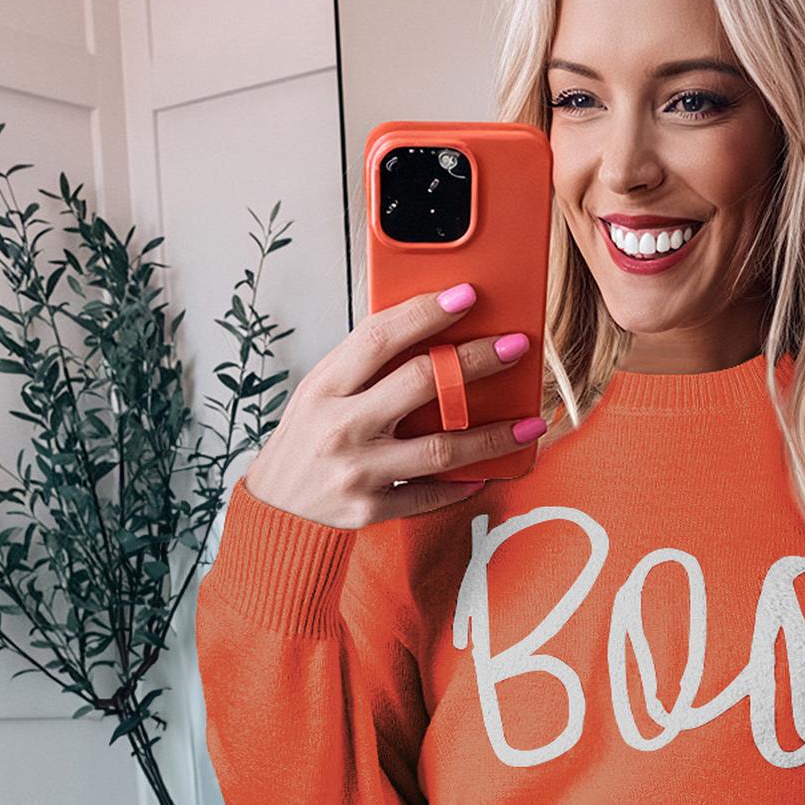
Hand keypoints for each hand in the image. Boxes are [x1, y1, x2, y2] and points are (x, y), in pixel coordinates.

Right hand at [240, 283, 537, 527]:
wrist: (274, 509)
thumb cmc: (307, 439)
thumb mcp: (320, 391)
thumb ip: (365, 366)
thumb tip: (430, 332)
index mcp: (325, 385)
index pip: (380, 336)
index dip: (426, 312)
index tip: (467, 295)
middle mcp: (340, 425)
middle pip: (421, 383)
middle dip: (476, 361)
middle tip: (516, 347)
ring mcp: (356, 470)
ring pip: (439, 449)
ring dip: (492, 436)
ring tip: (530, 423)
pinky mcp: (369, 509)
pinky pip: (428, 496)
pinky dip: (462, 485)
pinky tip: (488, 471)